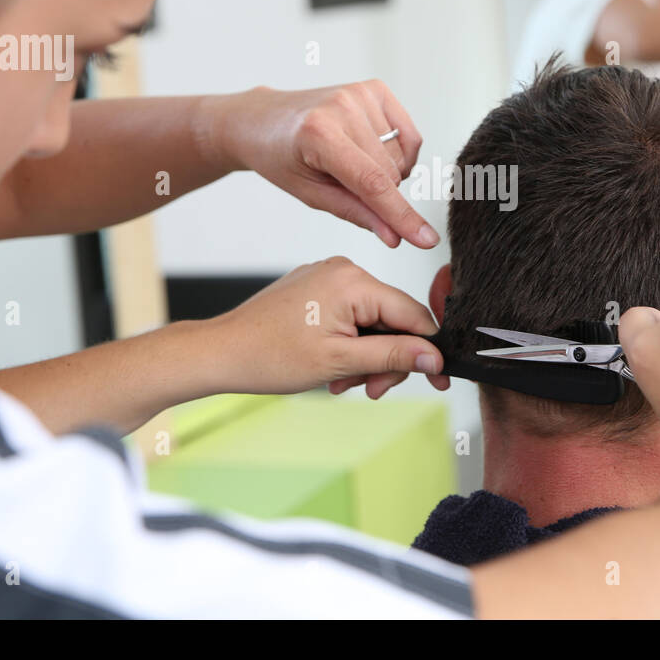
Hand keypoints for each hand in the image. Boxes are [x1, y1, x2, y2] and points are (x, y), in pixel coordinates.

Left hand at [200, 256, 450, 398]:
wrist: (221, 352)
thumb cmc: (268, 355)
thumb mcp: (340, 361)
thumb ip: (393, 356)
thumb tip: (434, 356)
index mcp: (353, 280)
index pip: (412, 313)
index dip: (428, 350)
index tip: (438, 377)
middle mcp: (343, 270)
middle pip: (393, 318)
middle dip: (387, 359)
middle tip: (371, 389)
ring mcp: (328, 278)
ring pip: (372, 321)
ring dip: (367, 357)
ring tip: (343, 382)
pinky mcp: (317, 289)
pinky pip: (351, 316)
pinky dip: (350, 345)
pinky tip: (334, 368)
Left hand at [204, 82, 438, 247]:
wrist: (263, 120)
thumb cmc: (281, 158)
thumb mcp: (310, 194)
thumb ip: (355, 213)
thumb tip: (395, 236)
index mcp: (319, 134)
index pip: (372, 183)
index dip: (402, 216)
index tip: (426, 240)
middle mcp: (343, 106)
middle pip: (391, 174)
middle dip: (379, 193)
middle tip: (344, 184)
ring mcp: (361, 93)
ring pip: (403, 159)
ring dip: (387, 173)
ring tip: (351, 164)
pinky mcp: (375, 88)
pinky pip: (410, 136)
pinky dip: (398, 154)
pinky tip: (371, 152)